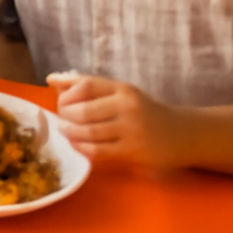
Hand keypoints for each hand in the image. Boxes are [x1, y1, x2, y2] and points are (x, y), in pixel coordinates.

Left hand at [51, 74, 185, 168]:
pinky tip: (77, 144)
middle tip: (61, 118)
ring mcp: (131, 131)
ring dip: (70, 133)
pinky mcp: (133, 153)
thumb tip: (52, 79)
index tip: (60, 99)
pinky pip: (98, 151)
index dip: (66, 93)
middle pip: (84, 111)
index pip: (86, 85)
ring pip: (89, 132)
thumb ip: (88, 86)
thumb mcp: (120, 92)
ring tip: (65, 130)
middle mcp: (127, 107)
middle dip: (66, 116)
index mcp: (123, 89)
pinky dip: (82, 148)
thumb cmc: (143, 111)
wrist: (181, 134)